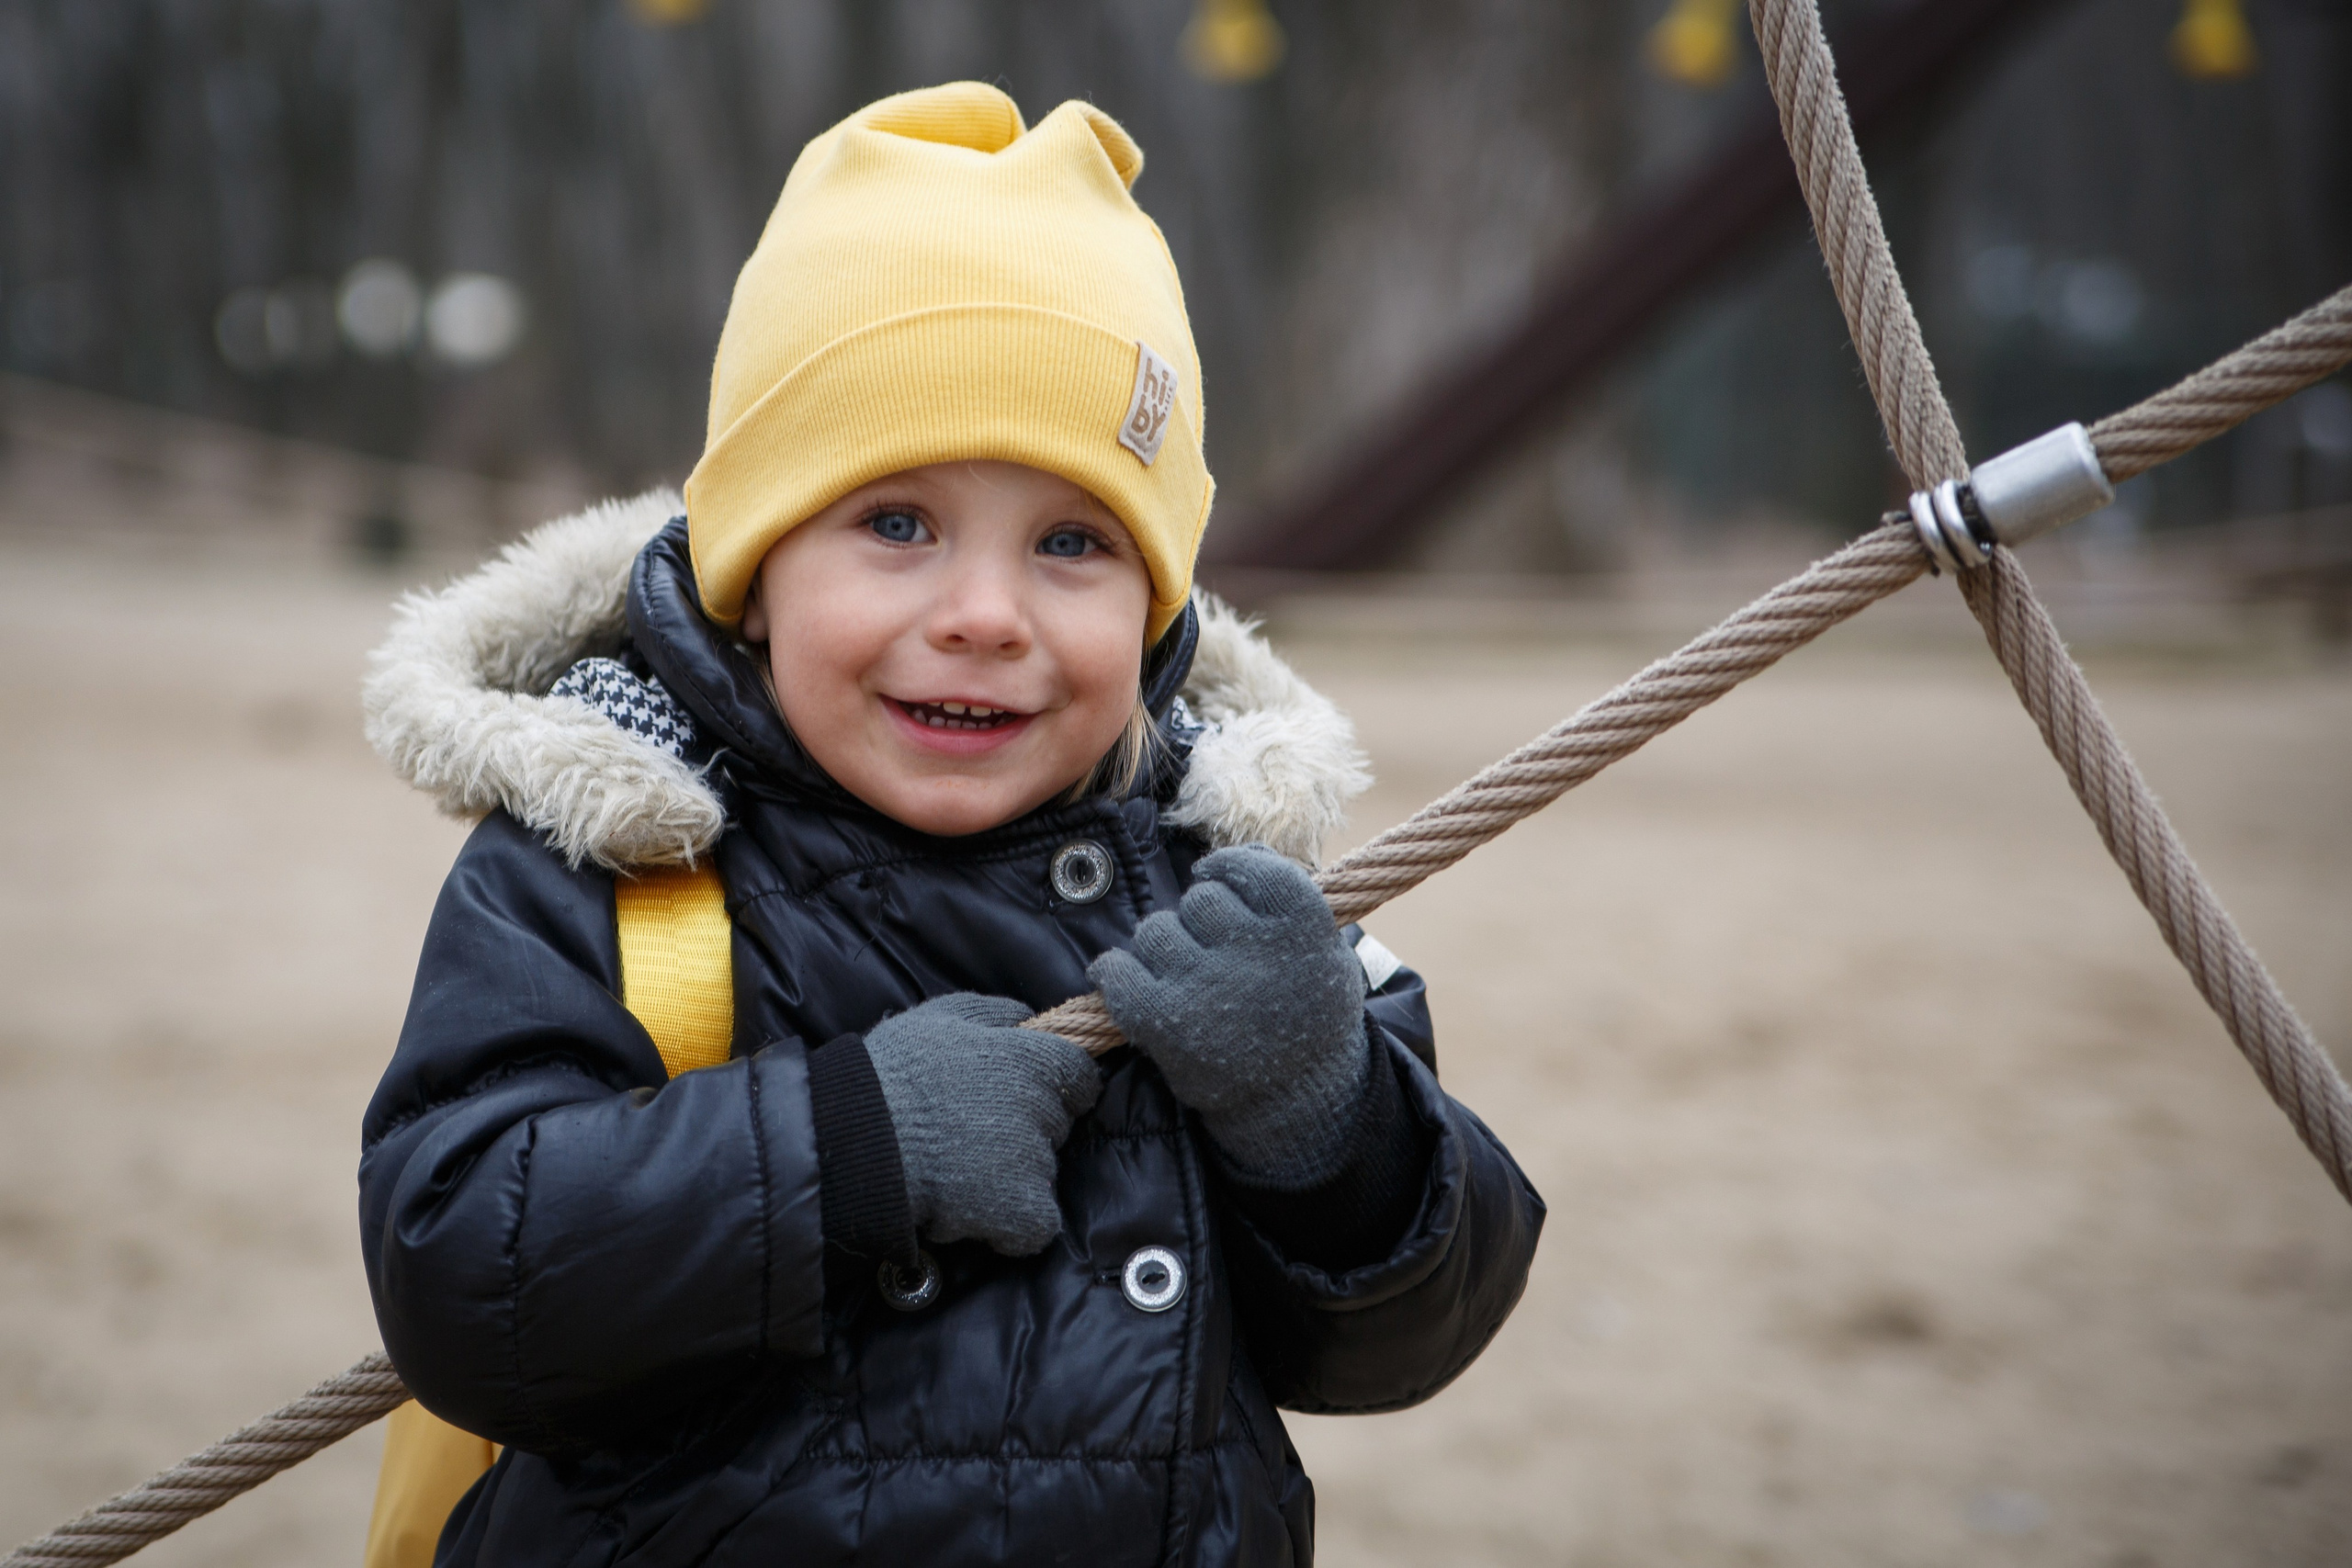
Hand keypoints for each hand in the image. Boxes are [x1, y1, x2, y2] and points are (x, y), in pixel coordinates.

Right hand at [864, 994, 1101, 1254]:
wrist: (860, 1143)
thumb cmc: (891, 1075)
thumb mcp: (939, 1018)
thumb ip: (994, 1014)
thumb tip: (1029, 1018)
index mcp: (1028, 1059)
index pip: (1079, 1074)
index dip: (1057, 1085)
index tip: (1026, 1094)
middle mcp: (1041, 1108)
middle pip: (1059, 1123)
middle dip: (1027, 1128)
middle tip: (974, 1131)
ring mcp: (1034, 1161)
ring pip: (1042, 1173)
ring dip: (1011, 1175)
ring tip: (959, 1171)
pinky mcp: (1021, 1210)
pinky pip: (1036, 1225)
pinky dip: (1012, 1226)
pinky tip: (975, 1214)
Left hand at [1088, 844, 1368, 1185]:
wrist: (1297, 1105)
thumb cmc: (1307, 1016)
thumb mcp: (1325, 949)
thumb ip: (1288, 893)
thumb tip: (1242, 850)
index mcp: (1301, 923)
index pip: (1248, 865)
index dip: (1227, 869)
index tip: (1218, 880)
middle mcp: (1254, 947)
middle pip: (1198, 899)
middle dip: (1200, 922)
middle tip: (1214, 956)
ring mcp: (1206, 983)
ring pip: (1155, 931)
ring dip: (1162, 950)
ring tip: (1185, 981)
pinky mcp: (1164, 1019)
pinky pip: (1116, 969)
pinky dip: (1115, 973)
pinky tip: (1127, 981)